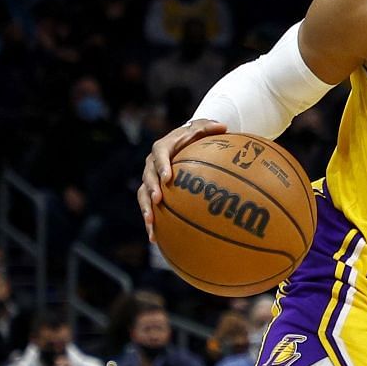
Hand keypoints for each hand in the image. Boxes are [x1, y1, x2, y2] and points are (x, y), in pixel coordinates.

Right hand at [139, 118, 228, 241]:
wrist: (184, 144)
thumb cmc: (196, 136)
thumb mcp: (203, 128)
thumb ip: (210, 127)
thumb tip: (223, 127)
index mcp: (163, 147)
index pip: (160, 154)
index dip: (162, 165)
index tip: (168, 177)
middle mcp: (152, 164)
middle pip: (148, 176)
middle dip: (152, 189)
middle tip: (158, 200)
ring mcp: (151, 180)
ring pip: (143, 195)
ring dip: (146, 209)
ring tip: (151, 223)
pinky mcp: (152, 193)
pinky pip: (149, 208)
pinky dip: (151, 223)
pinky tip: (155, 239)